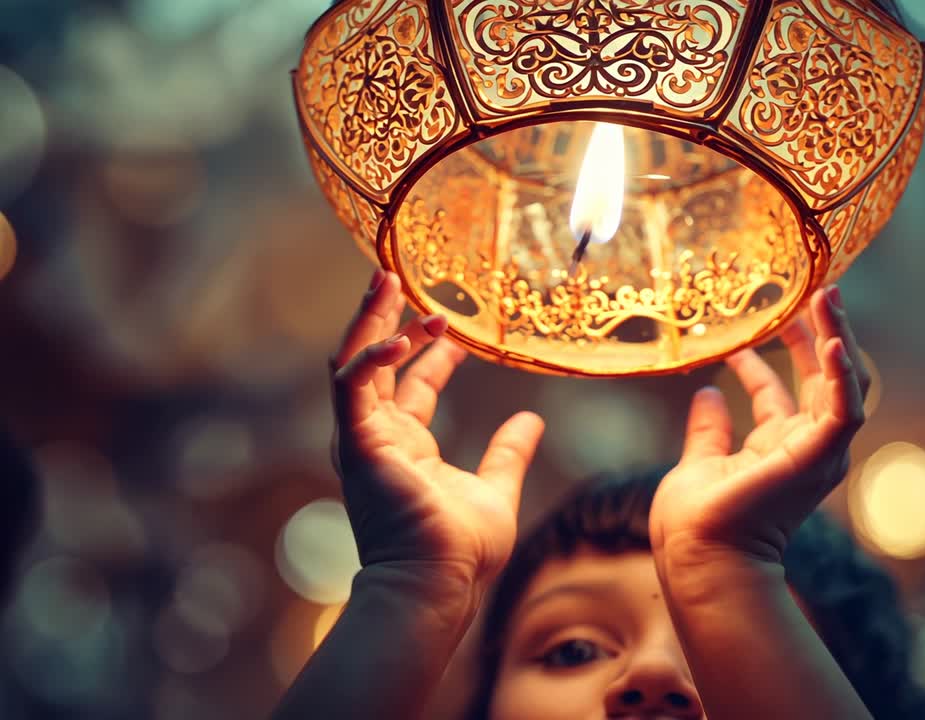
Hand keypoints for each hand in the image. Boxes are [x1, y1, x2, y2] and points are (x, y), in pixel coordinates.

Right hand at [329, 270, 543, 584]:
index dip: (427, 352)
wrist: (438, 583)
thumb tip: (533, 419)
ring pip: (353, 362)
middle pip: (371, 362)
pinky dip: (371, 357)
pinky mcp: (359, 443)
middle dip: (381, 317)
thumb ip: (509, 452)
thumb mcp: (496, 489)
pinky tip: (400, 335)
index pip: (409, 386)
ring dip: (368, 320)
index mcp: (405, 446)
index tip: (450, 326)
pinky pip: (353, 386)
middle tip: (394, 276)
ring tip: (386, 278)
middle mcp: (378, 438)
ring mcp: (363, 439)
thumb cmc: (461, 550)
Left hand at [650, 285, 870, 564]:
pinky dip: (842, 375)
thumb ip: (708, 429)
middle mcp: (804, 450)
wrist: (699, 556)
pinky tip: (830, 340)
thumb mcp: (699, 462)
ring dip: (837, 338)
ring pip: (842, 384)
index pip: (784, 392)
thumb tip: (708, 392)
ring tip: (826, 296)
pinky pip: (845, 410)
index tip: (764, 320)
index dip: (776, 355)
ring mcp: (817, 454)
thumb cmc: (695, 524)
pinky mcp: (819, 457)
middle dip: (819, 334)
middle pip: (822, 380)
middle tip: (813, 291)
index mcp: (776, 451)